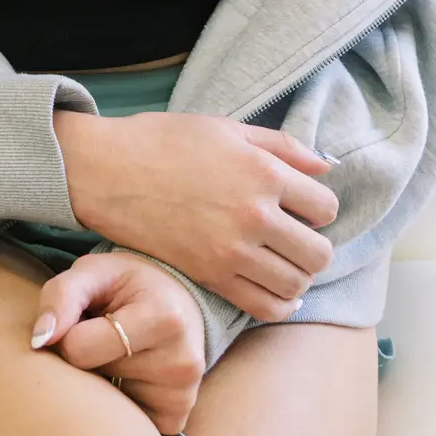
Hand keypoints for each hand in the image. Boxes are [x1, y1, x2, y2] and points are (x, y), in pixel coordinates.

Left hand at [30, 251, 206, 435]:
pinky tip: (130, 375)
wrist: (176, 301)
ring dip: (101, 379)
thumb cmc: (127, 284)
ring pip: (104, 402)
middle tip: (103, 334)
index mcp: (163, 318)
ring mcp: (181, 395)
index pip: (79, 348)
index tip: (84, 320)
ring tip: (120, 351)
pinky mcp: (175, 418)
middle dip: (85, 358)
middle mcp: (180, 362)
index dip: (68, 334)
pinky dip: (116, 401)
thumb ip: (61, 296)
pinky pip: (122, 421)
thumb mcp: (93, 272)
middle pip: (91, 378)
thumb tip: (40, 340)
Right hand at [54, 110, 337, 321]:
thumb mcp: (226, 128)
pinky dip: (279, 304)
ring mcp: (233, 250)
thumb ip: (281, 146)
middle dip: (314, 246)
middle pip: (319, 253)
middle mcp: (255, 214)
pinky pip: (265, 307)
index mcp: (263, 172)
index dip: (317, 207)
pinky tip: (273, 289)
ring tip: (281, 262)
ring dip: (297, 275)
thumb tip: (327, 167)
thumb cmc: (165, 141)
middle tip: (295, 238)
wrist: (109, 171)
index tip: (301, 206)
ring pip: (297, 284)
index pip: (325, 206)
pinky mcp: (211, 276)